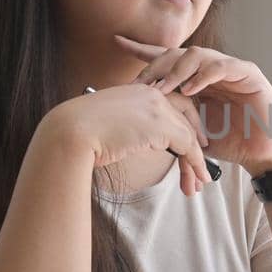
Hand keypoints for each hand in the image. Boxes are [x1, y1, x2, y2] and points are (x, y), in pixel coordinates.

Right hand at [43, 83, 214, 196]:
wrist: (71, 131)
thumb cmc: (81, 132)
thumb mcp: (111, 122)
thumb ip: (130, 125)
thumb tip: (135, 140)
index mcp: (140, 89)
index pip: (174, 104)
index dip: (187, 124)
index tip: (193, 142)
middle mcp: (153, 93)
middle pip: (186, 119)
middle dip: (195, 145)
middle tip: (201, 167)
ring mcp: (158, 107)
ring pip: (189, 135)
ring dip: (196, 161)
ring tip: (200, 182)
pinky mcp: (161, 125)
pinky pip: (188, 145)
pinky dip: (196, 163)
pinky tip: (198, 177)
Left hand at [113, 35, 271, 174]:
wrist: (262, 153)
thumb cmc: (230, 141)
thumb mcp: (190, 131)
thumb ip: (170, 118)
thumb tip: (137, 117)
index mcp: (195, 79)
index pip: (166, 59)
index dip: (142, 50)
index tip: (117, 42)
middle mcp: (210, 69)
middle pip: (176, 54)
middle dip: (156, 67)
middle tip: (141, 83)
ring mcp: (229, 68)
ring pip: (197, 55)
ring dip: (177, 72)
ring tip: (163, 89)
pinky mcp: (248, 73)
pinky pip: (222, 66)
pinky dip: (203, 76)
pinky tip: (190, 89)